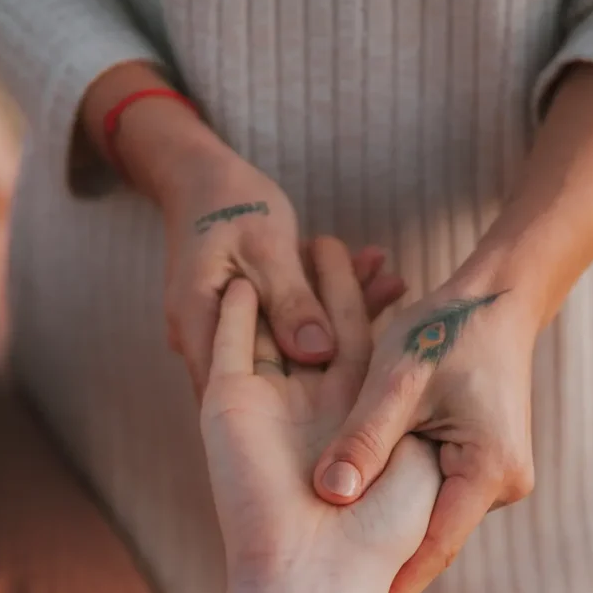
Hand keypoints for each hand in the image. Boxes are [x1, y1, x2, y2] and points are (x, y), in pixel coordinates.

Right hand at [79, 62, 404, 398]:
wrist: (204, 175)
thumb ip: (291, 300)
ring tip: (394, 287)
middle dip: (332, 358)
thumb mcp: (265, 245)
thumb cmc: (225, 201)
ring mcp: (236, 333)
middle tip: (390, 345)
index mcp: (198, 325)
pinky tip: (380, 279)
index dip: (285, 414)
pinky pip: (297, 321)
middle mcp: (213, 340)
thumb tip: (319, 353)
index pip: (236, 390)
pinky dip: (333, 304)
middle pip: (274, 370)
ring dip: (343, 319)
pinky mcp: (258, 320)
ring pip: (294, 343)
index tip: (342, 417)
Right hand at [200, 237, 440, 589]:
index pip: (359, 350)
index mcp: (353, 423)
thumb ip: (409, 412)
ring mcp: (263, 406)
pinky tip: (244, 276)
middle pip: (315, 332)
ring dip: (282, 289)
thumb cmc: (384, 528)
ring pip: (274, 329)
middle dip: (324, 288)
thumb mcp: (417, 457)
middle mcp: (306, 413)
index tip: (387, 268)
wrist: (316, 573)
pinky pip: (231, 342)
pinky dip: (236, 310)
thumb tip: (427, 370)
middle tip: (333, 240)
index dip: (368, 309)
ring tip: (294, 239)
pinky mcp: (227, 403)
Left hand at [313, 268, 536, 592]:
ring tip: (345, 587)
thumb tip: (328, 496)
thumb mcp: (397, 380)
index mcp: (486, 468)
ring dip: (393, 541)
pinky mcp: (481, 462)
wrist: (494, 300)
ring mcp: (494, 475)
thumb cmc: (445, 329)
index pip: (433, 547)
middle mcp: (500, 482)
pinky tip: (364, 532)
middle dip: (388, 574)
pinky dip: (401, 508)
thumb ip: (363, 438)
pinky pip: (436, 496)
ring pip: (433, 519)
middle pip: (433, 540)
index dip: (394, 589)